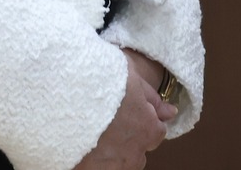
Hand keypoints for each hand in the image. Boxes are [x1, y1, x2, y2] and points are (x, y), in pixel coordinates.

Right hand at [73, 54, 177, 169]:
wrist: (69, 99)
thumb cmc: (102, 84)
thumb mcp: (132, 79)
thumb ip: (152, 99)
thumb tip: (171, 112)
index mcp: (148, 130)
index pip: (157, 132)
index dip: (143, 120)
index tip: (130, 112)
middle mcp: (134, 154)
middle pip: (138, 154)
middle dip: (129, 141)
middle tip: (111, 121)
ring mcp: (112, 166)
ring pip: (119, 165)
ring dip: (112, 154)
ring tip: (96, 134)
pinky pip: (98, 168)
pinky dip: (94, 160)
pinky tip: (84, 145)